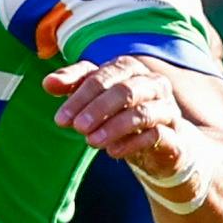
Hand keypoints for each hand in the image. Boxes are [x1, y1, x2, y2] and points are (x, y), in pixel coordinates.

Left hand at [44, 53, 203, 193]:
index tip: (61, 119)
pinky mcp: (175, 135)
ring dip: (114, 127)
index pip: (103, 76)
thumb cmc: (121, 113)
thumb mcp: (94, 97)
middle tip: (77, 128)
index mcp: (131, 69)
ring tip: (91, 142)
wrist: (161, 144)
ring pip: (143, 112)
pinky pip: (157, 135)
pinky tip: (113, 152)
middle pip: (125, 90)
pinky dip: (133, 143)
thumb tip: (47, 83)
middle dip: (98, 109)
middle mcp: (153, 84)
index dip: (80, 96)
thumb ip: (72, 85)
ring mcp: (167, 109)